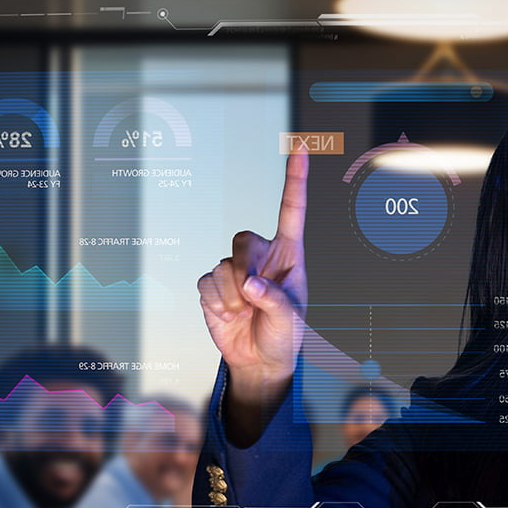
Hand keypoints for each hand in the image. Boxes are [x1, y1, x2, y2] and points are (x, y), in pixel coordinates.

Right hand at [197, 151, 309, 409]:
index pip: (291, 211)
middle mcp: (262, 256)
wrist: (258, 360)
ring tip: (244, 314)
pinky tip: (228, 316)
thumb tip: (250, 283)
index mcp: (289, 256)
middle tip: (251, 296)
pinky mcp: (213, 285)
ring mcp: (235, 269)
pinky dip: (216, 304)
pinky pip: (207, 283)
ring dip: (232, 296)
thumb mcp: (291, 321)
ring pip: (224, 266)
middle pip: (244, 239)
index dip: (294, 179)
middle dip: (244, 268)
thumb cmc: (284, 336)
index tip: (301, 147)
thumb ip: (275, 300)